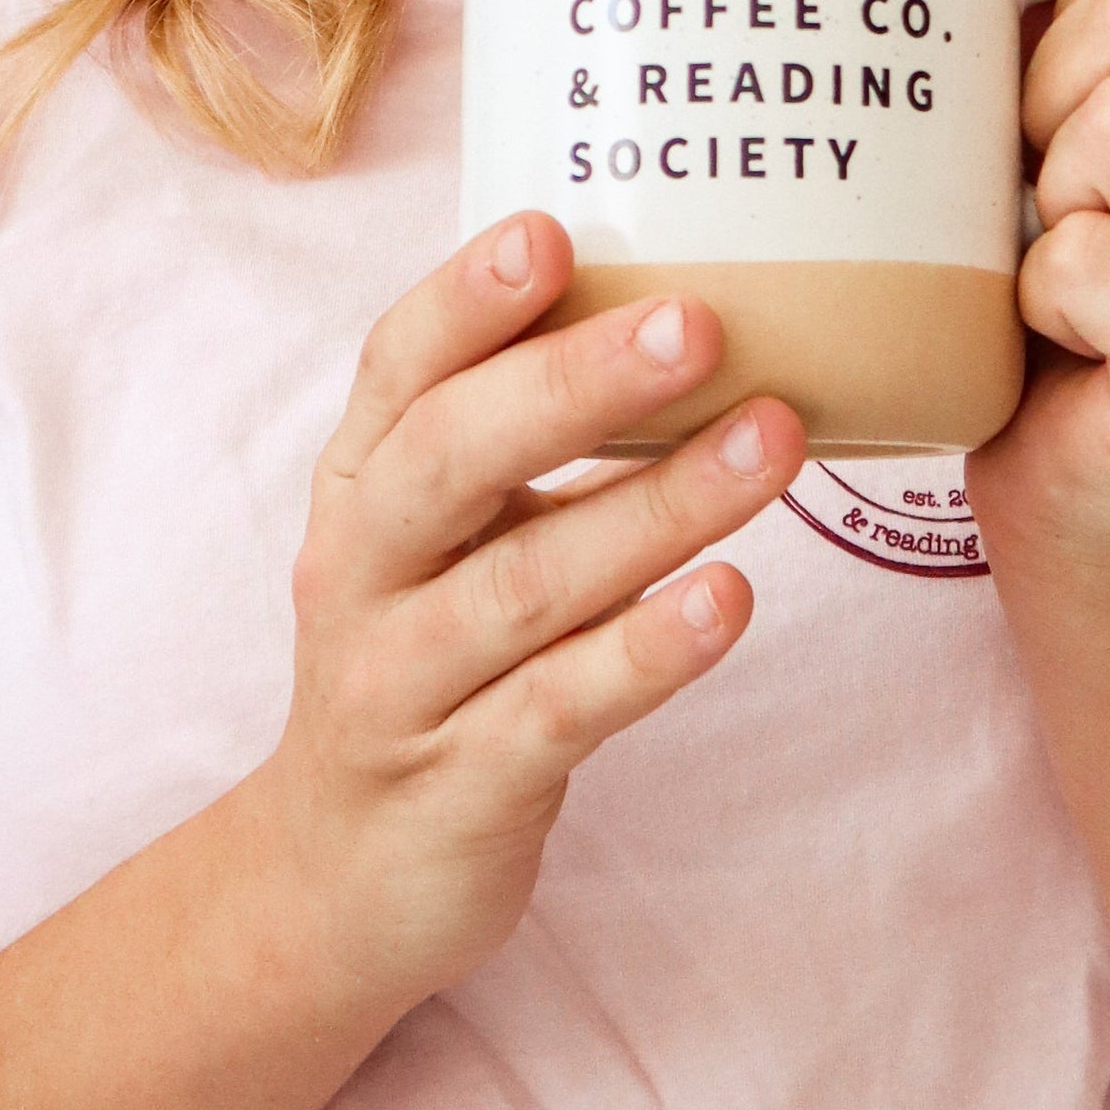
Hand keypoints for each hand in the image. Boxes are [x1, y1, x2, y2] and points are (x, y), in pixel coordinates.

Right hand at [253, 219, 804, 1013]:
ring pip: (523, 583)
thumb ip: (517, 438)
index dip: (466, 299)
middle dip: (574, 385)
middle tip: (698, 322)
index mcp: (362, 486)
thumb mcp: (438, 540)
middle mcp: (362, 572)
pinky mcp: (462, 787)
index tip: (552, 231)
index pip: (397, 370)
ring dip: (655, 507)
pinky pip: (555, 710)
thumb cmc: (427, 662)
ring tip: (772, 442)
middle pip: (451, 459)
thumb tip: (679, 298)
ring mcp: (403, 683)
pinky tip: (728, 601)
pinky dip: (642, 654)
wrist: (337, 878)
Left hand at [969, 0, 1109, 570]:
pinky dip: (1038, 295)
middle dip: (1043, 101)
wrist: (1074, 475)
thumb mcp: (1054, 94)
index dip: (1066, 7)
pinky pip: (1089, 258)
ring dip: (1045, 200)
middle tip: (1052, 193)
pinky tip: (1073, 337)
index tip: (1062, 102)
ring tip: (1067, 257)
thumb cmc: (1063, 270)